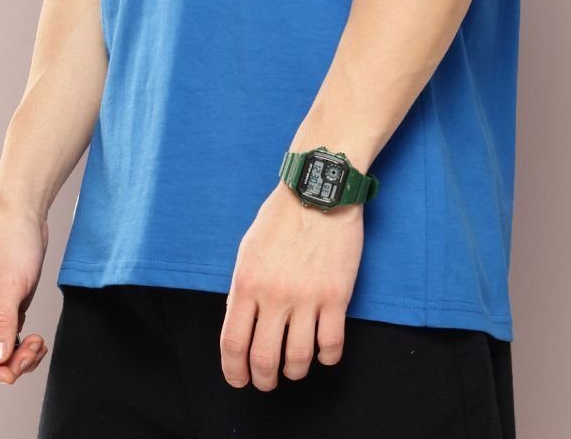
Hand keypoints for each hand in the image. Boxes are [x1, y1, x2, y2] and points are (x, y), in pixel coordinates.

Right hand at [0, 205, 50, 384]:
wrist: (24, 213)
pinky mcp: (1, 309)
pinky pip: (6, 340)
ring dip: (16, 357)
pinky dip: (21, 346)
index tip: (10, 373)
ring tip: (39, 344)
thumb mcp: (9, 283)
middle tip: (33, 352)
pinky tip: (37, 342)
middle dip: (5, 364)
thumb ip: (1, 323)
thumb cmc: (11, 240)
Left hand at [221, 180, 363, 390]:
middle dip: (263, 379)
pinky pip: (331, 344)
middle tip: (267, 381)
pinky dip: (326, 358)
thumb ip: (243, 287)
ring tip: (294, 368)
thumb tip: (241, 322)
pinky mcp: (336, 295)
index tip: (239, 379)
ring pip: (298, 358)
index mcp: (247, 282)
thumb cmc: (282, 216)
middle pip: (264, 359)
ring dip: (294, 372)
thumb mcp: (249, 249)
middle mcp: (274, 294)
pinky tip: (323, 354)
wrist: (319, 190)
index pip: (233, 344)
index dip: (234, 371)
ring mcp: (307, 297)